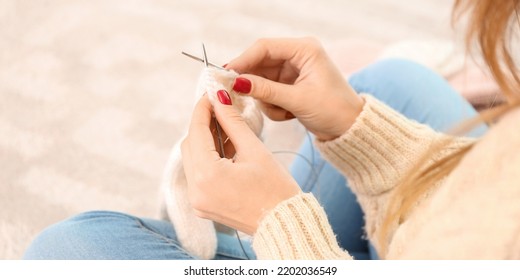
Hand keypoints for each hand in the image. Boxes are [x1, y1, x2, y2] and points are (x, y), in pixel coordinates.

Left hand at [181, 92, 300, 234]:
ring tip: (227, 126)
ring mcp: (197, 200)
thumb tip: (220, 98)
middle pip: (190, 144)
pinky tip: (227, 147)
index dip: (203, 109)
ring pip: (193, 159)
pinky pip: (199, 173)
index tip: (211, 93)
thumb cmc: (276, 189)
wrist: (284, 224)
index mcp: (208, 175)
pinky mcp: (203, 205)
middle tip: (220, 107)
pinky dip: (209, 158)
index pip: (197, 131)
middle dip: (203, 124)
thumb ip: (233, 122)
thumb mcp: (254, 150)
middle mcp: (196, 190)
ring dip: (206, 140)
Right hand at [227, 37, 364, 140]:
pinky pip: (268, 92)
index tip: (225, 75)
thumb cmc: (334, 110)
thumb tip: (236, 83)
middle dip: (253, 84)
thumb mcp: (297, 100)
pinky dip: (273, 106)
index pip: (265, 47)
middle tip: (238, 97)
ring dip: (267, 100)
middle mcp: (297, 56)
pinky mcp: (290, 85)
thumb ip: (266, 90)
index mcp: (305, 49)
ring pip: (262, 81)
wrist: (350, 128)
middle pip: (260, 64)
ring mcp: (293, 71)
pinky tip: (289, 114)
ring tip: (284, 112)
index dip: (243, 60)